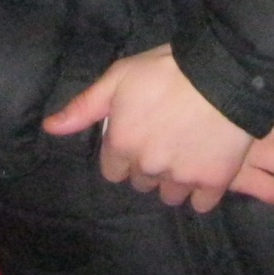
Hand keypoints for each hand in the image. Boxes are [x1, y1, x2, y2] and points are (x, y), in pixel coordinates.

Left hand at [43, 45, 251, 211]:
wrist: (224, 74)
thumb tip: (49, 127)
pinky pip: (201, 203)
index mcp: (122, 144)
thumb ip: (84, 107)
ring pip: (169, 195)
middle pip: (141, 182)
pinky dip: (202, 190)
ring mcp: (181, 178)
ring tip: (187, 151)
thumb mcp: (118, 77)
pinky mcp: (212, 183)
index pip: (113, 170)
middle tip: (166, 138)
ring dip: (174, 180)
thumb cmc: (166, 70)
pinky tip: (207, 165)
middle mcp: (148, 167)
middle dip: (149, 165)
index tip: (140, 135)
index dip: (125, 153)